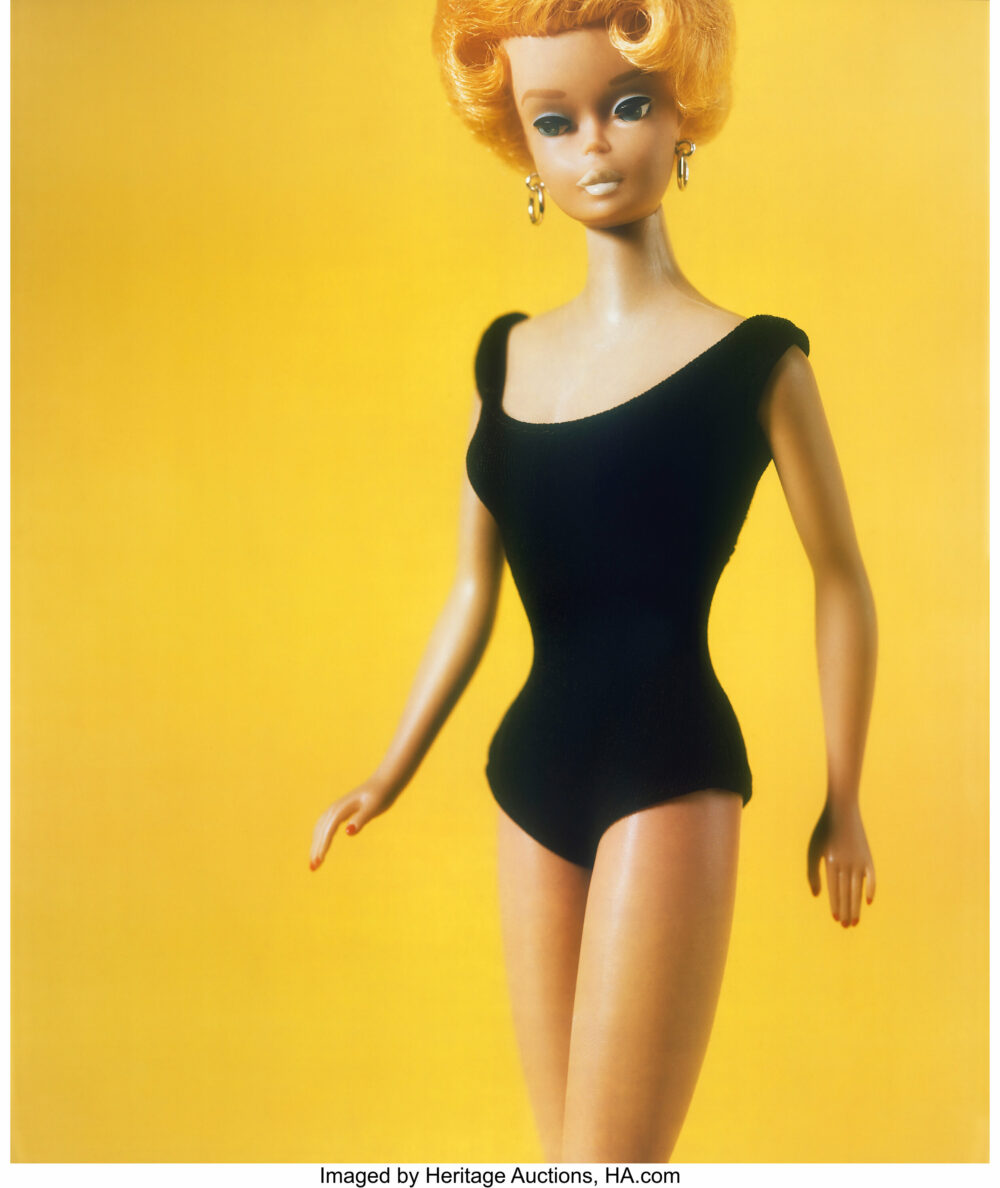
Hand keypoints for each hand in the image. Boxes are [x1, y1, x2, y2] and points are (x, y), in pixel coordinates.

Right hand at [309, 776, 398, 871]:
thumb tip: (348, 832)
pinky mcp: (338, 811)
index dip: (322, 846)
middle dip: (315, 849)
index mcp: (342, 809)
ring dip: (315, 844)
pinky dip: (319, 837)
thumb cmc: (380, 795)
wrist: (383, 783)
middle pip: (320, 831)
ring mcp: (335, 809)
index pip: (328, 830)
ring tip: (314, 862)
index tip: (319, 861)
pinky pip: (323, 826)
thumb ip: (361, 819)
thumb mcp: (374, 807)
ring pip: (319, 828)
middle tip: (313, 868)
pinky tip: (320, 846)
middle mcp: (335, 808)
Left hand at [807, 798, 875, 926]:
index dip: (835, 906)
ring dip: (856, 906)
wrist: (842, 810)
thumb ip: (813, 873)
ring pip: (858, 890)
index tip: (837, 919)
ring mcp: (859, 861)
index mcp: (831, 863)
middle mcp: (846, 864)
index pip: (834, 891)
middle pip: (847, 894)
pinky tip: (869, 901)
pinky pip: (872, 877)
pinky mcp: (868, 857)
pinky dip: (871, 889)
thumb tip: (817, 896)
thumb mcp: (813, 850)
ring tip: (855, 920)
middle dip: (846, 911)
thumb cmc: (824, 831)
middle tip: (847, 925)